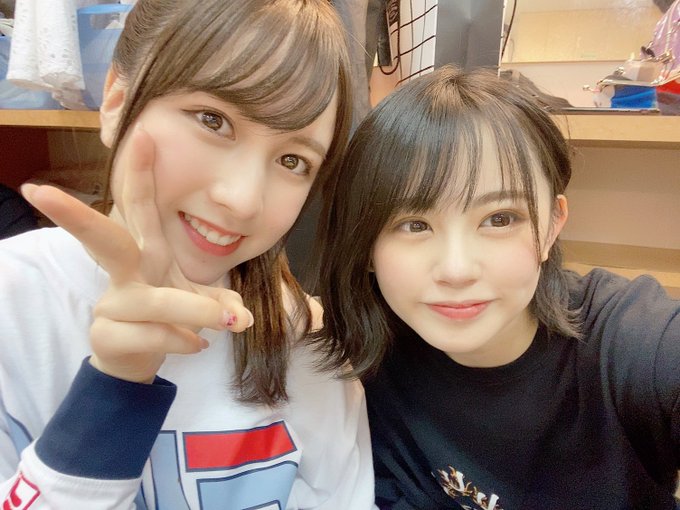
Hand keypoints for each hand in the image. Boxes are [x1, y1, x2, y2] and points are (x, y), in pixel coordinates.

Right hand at [21, 125, 252, 382]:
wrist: (135, 357)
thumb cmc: (163, 315)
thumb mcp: (196, 300)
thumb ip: (219, 300)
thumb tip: (241, 315)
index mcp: (148, 251)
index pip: (141, 207)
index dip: (141, 172)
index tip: (143, 134)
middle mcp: (127, 272)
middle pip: (104, 239)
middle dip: (76, 215)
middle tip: (40, 191)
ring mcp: (114, 303)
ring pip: (152, 301)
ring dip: (194, 309)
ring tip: (229, 321)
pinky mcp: (108, 335)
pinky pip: (152, 336)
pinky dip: (181, 341)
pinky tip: (195, 345)